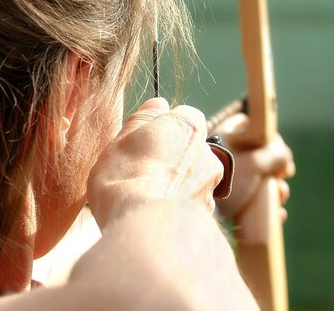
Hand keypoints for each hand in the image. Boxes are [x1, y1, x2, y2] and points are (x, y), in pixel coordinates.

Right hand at [87, 98, 223, 227]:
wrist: (144, 228)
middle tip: (140, 173)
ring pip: (192, 178)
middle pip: (189, 148)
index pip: (182, 116)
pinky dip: (178, 208)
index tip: (141, 142)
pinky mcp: (208, 215)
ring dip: (175, 184)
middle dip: (170, 157)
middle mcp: (208, 153)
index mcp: (189, 126)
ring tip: (145, 199)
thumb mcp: (121, 140)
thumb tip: (158, 104)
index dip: (160, 128)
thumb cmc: (126, 177)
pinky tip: (156, 216)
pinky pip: (191, 204)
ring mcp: (211, 185)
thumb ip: (144, 119)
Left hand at [212, 114, 294, 219]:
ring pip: (256, 179)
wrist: (198, 206)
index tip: (283, 154)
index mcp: (228, 135)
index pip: (255, 128)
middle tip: (282, 178)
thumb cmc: (226, 176)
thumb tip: (284, 156)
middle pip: (258, 156)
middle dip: (277, 170)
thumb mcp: (255, 161)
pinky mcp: (223, 199)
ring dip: (274, 188)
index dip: (273, 140)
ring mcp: (223, 176)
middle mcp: (225, 152)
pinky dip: (265, 206)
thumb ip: (275, 154)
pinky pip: (249, 199)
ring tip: (281, 196)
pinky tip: (277, 214)